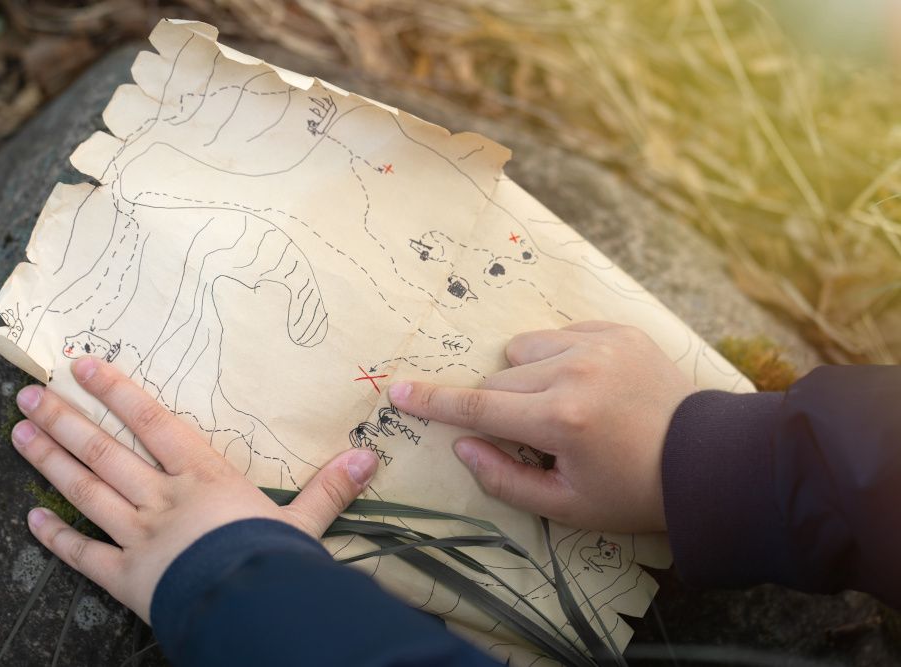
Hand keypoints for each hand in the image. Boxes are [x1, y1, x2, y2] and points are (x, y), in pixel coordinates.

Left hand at [11, 356, 378, 621]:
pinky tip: (30, 522)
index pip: (152, 422)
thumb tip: (369, 456)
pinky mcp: (124, 577)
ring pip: (85, 491)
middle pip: (104, 451)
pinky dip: (56, 538)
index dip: (115, 391)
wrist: (248, 609)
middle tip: (28, 394)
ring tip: (18, 433)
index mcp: (202, 476)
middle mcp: (161, 497)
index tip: (82, 366)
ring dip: (50, 461)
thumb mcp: (308, 521)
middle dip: (64, 419)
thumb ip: (330, 487)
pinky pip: (82, 554)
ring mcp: (137, 536)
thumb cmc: (275, 560)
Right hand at [387, 321, 695, 532]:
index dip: (434, 401)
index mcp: (561, 420)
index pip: (478, 406)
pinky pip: (560, 334)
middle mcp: (575, 372)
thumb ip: (504, 479)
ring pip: (524, 349)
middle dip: (501, 406)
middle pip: (498, 378)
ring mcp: (599, 344)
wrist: (706, 460)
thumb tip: (462, 446)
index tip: (398, 390)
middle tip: (537, 434)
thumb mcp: (566, 506)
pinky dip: (559, 358)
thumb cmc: (632, 492)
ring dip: (526, 376)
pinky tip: (589, 384)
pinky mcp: (618, 330)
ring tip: (564, 403)